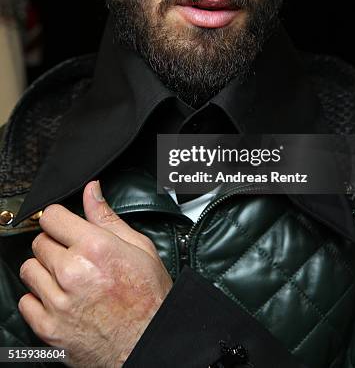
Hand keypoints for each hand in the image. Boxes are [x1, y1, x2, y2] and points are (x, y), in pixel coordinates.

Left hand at [18, 180, 172, 366]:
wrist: (149, 341)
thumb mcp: (139, 248)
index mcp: (95, 247)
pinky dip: (39, 299)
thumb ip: (107, 217)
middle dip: (55, 245)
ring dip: (45, 270)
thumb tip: (91, 190)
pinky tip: (61, 298)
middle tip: (75, 256)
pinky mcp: (49, 328)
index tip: (65, 226)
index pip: (52, 217)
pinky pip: (26, 301)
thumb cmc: (149, 298)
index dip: (60, 219)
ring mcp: (58, 302)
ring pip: (30, 269)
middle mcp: (73, 272)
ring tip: (68, 278)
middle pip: (40, 242)